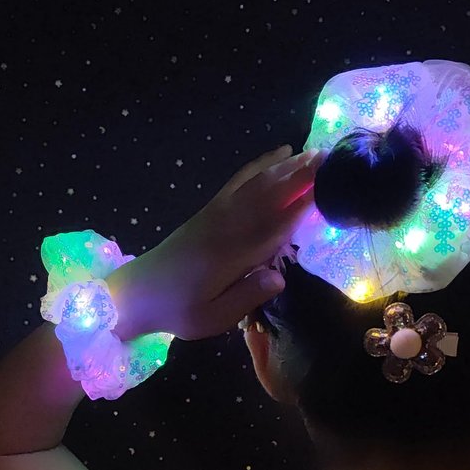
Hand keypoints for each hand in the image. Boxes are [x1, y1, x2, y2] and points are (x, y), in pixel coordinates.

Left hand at [107, 145, 319, 340]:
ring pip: (255, 183)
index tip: (328, 188)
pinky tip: (277, 155)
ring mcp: (216, 214)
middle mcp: (225, 227)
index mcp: (230, 255)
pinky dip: (260, 166)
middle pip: (268, 196)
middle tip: (332, 159)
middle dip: (300, 176)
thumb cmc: (179, 310)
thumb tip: (281, 277)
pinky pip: (239, 182)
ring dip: (285, 166)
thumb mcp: (213, 317)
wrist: (136, 294)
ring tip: (314, 152)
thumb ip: (247, 297)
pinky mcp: (209, 211)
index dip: (301, 207)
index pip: (273, 227)